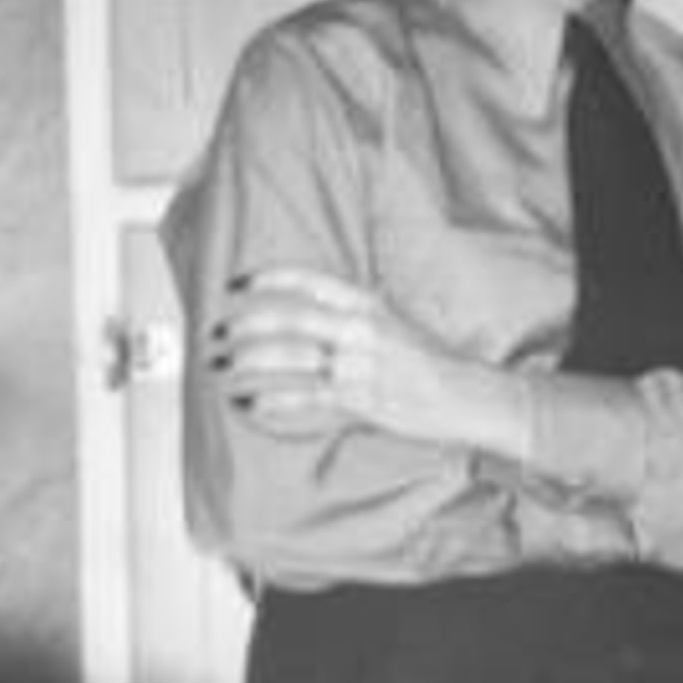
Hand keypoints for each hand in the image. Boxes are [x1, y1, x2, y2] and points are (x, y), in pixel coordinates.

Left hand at [209, 266, 515, 453]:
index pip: (309, 282)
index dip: (269, 279)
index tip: (238, 283)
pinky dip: (272, 400)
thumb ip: (354, 314)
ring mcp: (357, 365)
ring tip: (222, 366)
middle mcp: (359, 329)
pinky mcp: (358, 399)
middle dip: (245, 324)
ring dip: (248, 361)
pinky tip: (250, 403)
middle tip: (217, 331)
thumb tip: (316, 311)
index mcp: (366, 304)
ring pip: (290, 357)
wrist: (465, 394)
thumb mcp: (393, 322)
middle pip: (289, 319)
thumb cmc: (430, 361)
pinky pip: (304, 397)